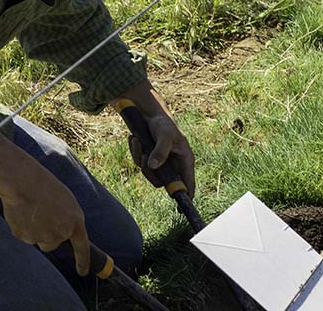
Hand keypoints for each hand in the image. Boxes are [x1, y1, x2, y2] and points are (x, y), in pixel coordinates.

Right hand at [0, 133, 90, 275]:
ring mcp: (43, 238)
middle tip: (41, 214)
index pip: (82, 247)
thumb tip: (60, 232)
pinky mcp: (26, 237)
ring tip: (30, 210)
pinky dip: (22, 226)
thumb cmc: (44, 185)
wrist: (22, 182)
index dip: (83, 261)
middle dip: (47, 234)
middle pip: (53, 244)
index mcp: (75, 221)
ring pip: (38, 240)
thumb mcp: (65, 200)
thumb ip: (67, 218)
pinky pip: (24, 235)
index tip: (83, 271)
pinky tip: (21, 211)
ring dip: (34, 230)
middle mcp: (61, 233)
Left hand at [119, 81, 196, 197]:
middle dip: (150, 173)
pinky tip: (134, 139)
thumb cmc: (163, 123)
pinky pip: (140, 164)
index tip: (181, 209)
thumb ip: (160, 151)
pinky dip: (135, 152)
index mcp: (185, 160)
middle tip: (143, 159)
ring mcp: (161, 163)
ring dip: (139, 159)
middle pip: (163, 183)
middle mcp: (174, 164)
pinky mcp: (149, 159)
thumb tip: (153, 166)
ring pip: (149, 173)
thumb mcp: (165, 134)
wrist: (149, 114)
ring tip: (137, 142)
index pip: (188, 183)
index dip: (185, 195)